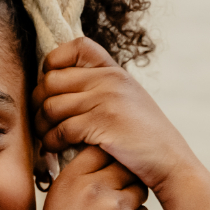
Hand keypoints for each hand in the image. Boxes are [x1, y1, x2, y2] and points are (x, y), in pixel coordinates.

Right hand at [29, 145, 149, 209]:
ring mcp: (115, 205)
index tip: (101, 171)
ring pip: (137, 188)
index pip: (96, 151)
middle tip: (112, 196)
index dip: (103, 159)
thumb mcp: (55, 208)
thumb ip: (76, 184)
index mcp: (68, 181)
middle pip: (122, 165)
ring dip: (131, 199)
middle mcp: (92, 187)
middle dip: (121, 177)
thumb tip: (98, 165)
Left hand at [32, 38, 196, 197]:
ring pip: (51, 106)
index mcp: (115, 71)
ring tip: (45, 136)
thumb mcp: (127, 100)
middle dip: (39, 102)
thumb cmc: (144, 138)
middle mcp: (110, 80)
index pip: (76, 46)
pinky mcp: (102, 124)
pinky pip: (60, 129)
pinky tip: (55, 148)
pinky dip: (51, 142)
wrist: (170, 163)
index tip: (52, 85)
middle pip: (51, 80)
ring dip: (41, 125)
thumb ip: (100, 88)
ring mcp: (107, 100)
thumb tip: (55, 83)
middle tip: (41, 120)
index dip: (54, 61)